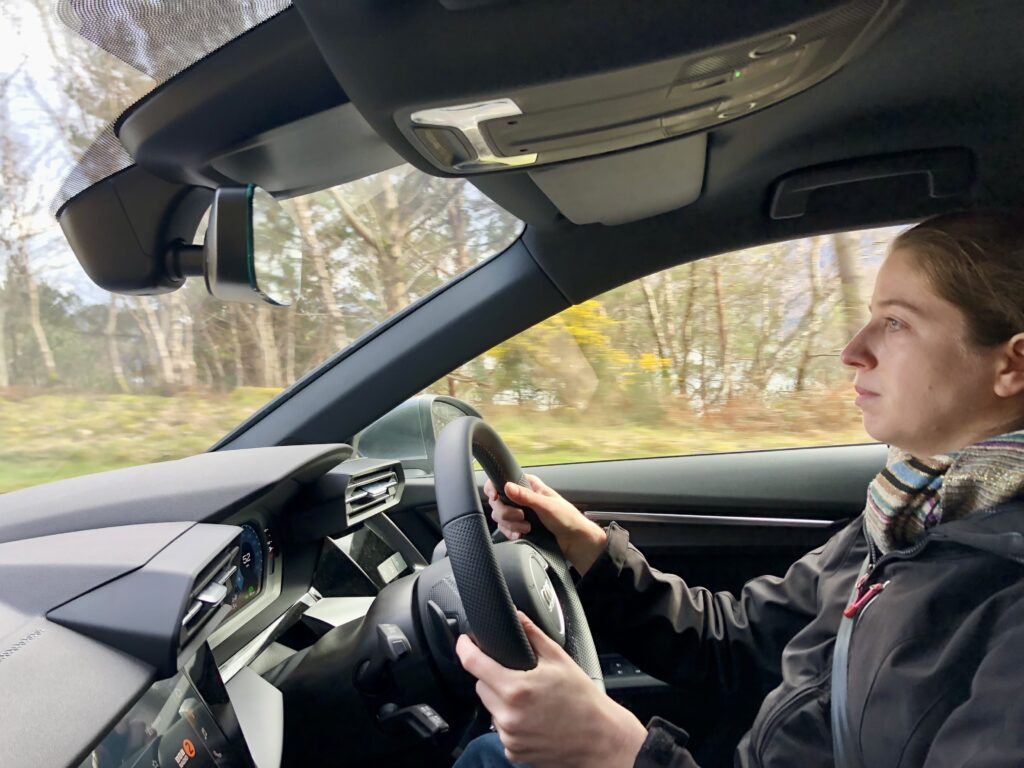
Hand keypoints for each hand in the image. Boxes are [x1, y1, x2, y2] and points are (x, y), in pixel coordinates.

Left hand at [456, 611, 647, 767]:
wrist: (600, 739)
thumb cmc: (583, 700)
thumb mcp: (559, 659)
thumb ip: (532, 634)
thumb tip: (516, 616)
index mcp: (516, 688)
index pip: (474, 663)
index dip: (465, 647)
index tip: (464, 641)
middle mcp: (508, 715)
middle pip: (482, 686)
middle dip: (494, 677)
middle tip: (519, 676)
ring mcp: (510, 737)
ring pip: (491, 709)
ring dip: (502, 701)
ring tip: (531, 700)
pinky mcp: (514, 752)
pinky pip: (502, 730)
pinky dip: (511, 722)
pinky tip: (533, 719)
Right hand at [484, 474, 607, 574]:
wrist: (574, 541)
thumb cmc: (567, 518)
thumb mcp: (546, 505)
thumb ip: (526, 496)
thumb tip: (507, 486)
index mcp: (528, 485)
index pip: (501, 480)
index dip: (494, 489)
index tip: (496, 498)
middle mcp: (521, 497)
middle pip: (497, 502)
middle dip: (507, 513)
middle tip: (521, 517)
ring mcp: (519, 512)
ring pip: (499, 517)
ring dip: (511, 525)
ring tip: (527, 528)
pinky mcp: (519, 526)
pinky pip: (504, 529)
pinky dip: (511, 533)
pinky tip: (521, 534)